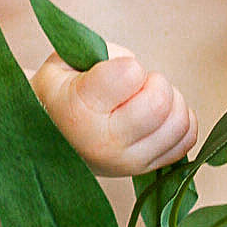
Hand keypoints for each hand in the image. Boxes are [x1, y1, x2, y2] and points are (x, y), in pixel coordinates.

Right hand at [30, 46, 197, 176]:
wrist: (41, 140)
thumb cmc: (58, 94)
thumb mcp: (64, 61)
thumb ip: (104, 56)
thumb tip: (140, 73)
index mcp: (78, 109)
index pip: (131, 74)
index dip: (128, 67)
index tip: (113, 74)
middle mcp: (103, 142)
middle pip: (160, 102)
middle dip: (155, 83)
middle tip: (136, 86)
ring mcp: (125, 162)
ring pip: (178, 122)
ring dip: (172, 101)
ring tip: (148, 101)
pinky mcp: (142, 170)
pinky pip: (185, 142)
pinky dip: (180, 122)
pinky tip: (159, 117)